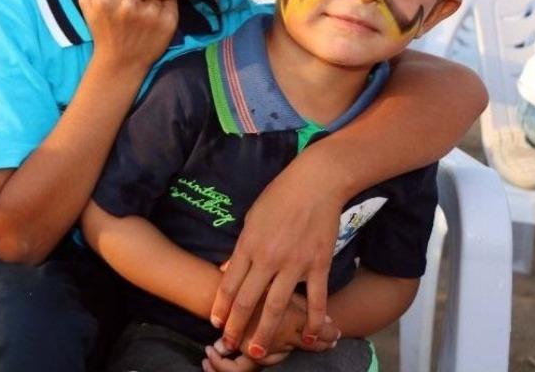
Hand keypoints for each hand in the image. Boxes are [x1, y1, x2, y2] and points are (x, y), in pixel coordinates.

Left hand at [210, 168, 341, 354]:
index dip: (221, 306)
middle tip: (229, 345)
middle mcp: (269, 258)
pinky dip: (312, 321)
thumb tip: (229, 271)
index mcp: (249, 245)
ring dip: (265, 332)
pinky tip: (308, 338)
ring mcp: (295, 263)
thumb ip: (241, 248)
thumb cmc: (279, 196)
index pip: (229, 283)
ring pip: (277, 306)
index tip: (215, 323)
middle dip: (236, 326)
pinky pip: (316, 299)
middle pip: (248, 300)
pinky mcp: (319, 265)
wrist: (314, 183)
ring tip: (256, 351)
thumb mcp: (251, 219)